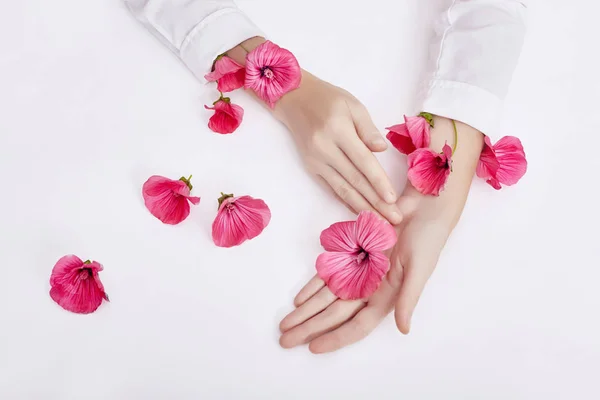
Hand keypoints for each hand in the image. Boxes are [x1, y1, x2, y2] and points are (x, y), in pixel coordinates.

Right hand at [226, 38, 400, 223]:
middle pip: (354, 180)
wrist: (294, 99)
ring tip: (380, 223)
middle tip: (393, 220)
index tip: (392, 199)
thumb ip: (368, 129)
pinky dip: (346, 202)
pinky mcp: (311, 168)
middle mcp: (324, 149)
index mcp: (337, 131)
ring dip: (362, 208)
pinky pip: (331, 188)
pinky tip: (359, 213)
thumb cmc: (328, 99)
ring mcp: (315, 161)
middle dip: (375, 203)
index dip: (378, 182)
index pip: (363, 162)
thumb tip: (381, 150)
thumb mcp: (352, 105)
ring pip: (342, 189)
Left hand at [278, 118, 483, 352]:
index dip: (336, 337)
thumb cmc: (428, 239)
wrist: (423, 207)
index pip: (357, 325)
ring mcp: (359, 272)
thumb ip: (409, 298)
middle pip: (334, 315)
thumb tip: (403, 329)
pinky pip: (328, 274)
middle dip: (310, 328)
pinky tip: (298, 299)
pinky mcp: (352, 254)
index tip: (314, 348)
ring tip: (286, 325)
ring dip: (307, 311)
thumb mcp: (419, 269)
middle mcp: (369, 289)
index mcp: (387, 297)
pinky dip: (313, 287)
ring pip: (327, 297)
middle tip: (285, 340)